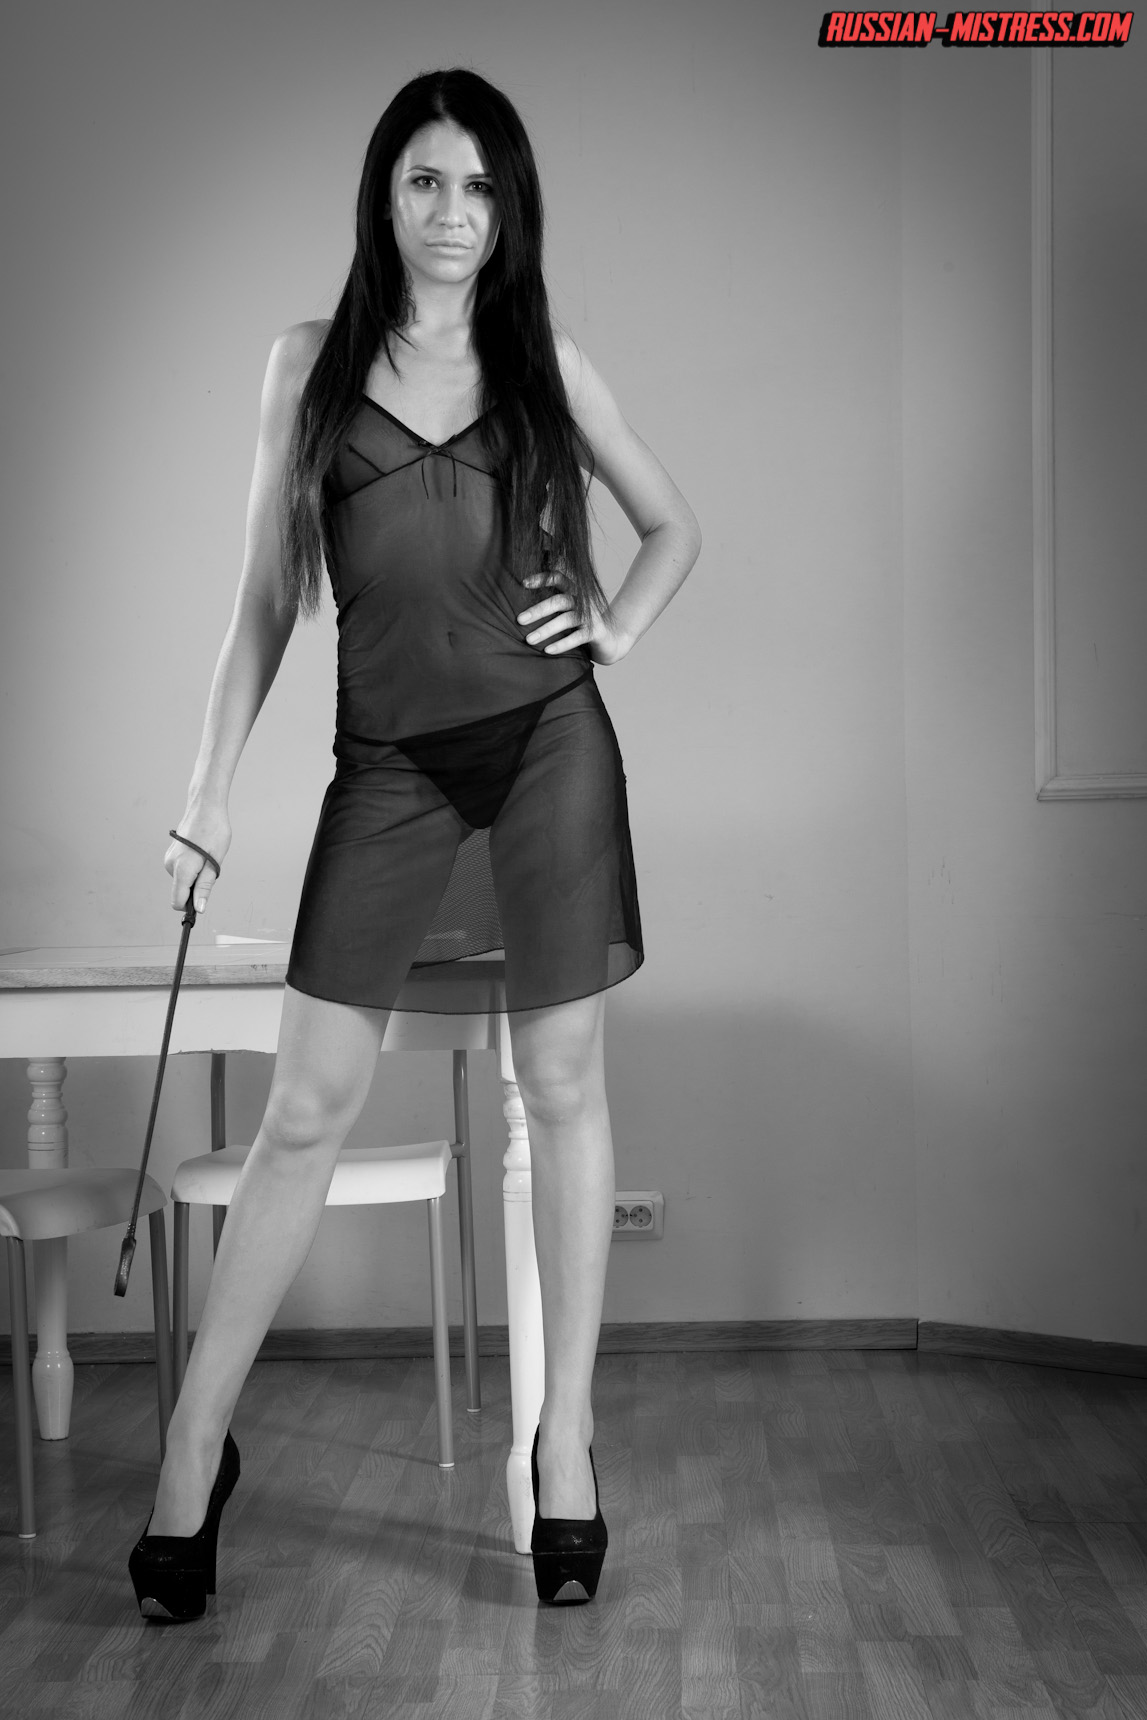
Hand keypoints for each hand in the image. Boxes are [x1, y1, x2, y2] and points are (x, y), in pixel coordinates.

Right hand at [164, 806, 230, 914]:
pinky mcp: (172, 854)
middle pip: (182, 892)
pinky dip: (193, 868)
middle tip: (211, 867)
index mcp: (181, 869)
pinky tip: (201, 852)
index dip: (190, 907)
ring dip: (197, 876)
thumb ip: (204, 887)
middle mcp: (170, 865)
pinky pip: (183, 871)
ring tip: (207, 856)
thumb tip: (199, 908)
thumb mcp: (214, 862)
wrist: (205, 806)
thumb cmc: (213, 831)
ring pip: (184, 881)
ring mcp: (169, 859)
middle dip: (197, 887)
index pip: (177, 902)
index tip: (203, 902)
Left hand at [516, 573, 632, 666]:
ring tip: (529, 640)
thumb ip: (553, 604)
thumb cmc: (583, 626)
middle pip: (558, 601)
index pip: (558, 578)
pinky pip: (578, 637)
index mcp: (575, 591)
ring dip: (546, 630)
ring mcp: (591, 616)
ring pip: (566, 619)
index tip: (523, 584)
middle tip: (519, 620)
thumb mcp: (569, 611)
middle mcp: (583, 600)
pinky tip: (548, 651)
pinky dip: (562, 644)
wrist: (612, 641)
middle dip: (537, 610)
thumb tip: (523, 608)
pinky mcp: (597, 632)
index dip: (542, 578)